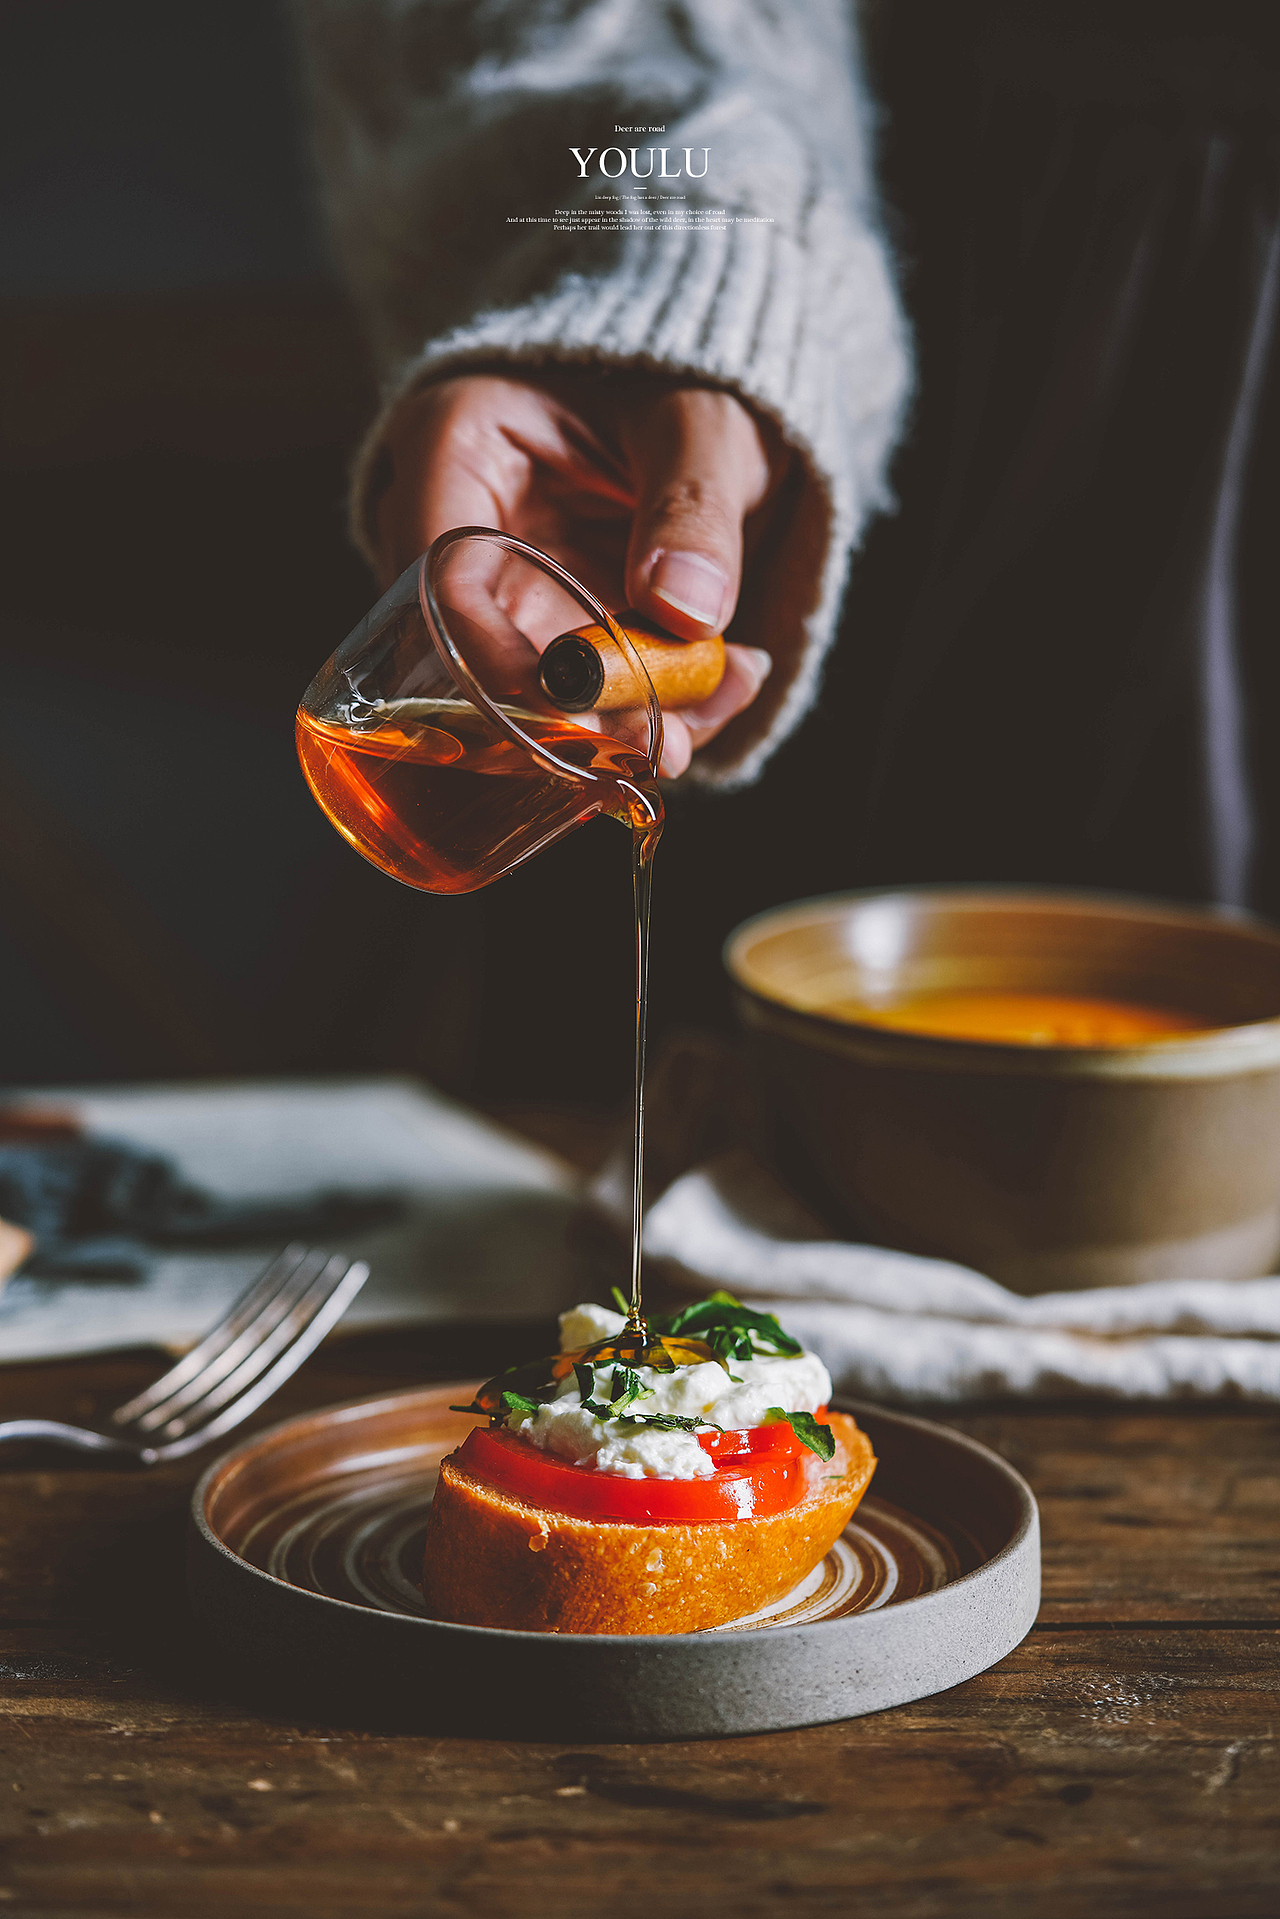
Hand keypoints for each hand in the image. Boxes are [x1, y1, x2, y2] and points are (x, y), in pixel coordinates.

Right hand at [372, 373, 787, 774]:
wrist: (700, 399)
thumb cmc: (682, 375)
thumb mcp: (701, 421)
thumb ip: (694, 507)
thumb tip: (684, 610)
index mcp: (453, 442)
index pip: (440, 575)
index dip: (497, 660)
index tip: (578, 715)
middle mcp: (450, 524)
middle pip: (475, 654)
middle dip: (577, 714)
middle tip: (667, 744)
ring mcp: (495, 586)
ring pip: (535, 691)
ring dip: (631, 717)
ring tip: (731, 689)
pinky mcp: (543, 629)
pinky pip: (585, 691)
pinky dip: (656, 703)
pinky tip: (730, 680)